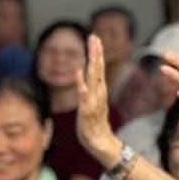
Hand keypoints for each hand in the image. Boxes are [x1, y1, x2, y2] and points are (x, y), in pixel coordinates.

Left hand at [77, 35, 123, 165]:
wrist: (100, 142)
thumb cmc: (94, 124)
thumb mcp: (92, 104)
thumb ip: (90, 90)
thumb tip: (84, 77)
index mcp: (99, 90)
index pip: (98, 68)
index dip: (97, 52)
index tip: (95, 38)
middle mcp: (98, 92)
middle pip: (98, 68)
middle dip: (96, 52)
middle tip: (94, 36)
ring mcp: (94, 100)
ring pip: (93, 77)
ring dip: (92, 61)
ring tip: (92, 48)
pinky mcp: (87, 109)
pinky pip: (83, 94)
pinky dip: (80, 82)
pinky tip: (78, 71)